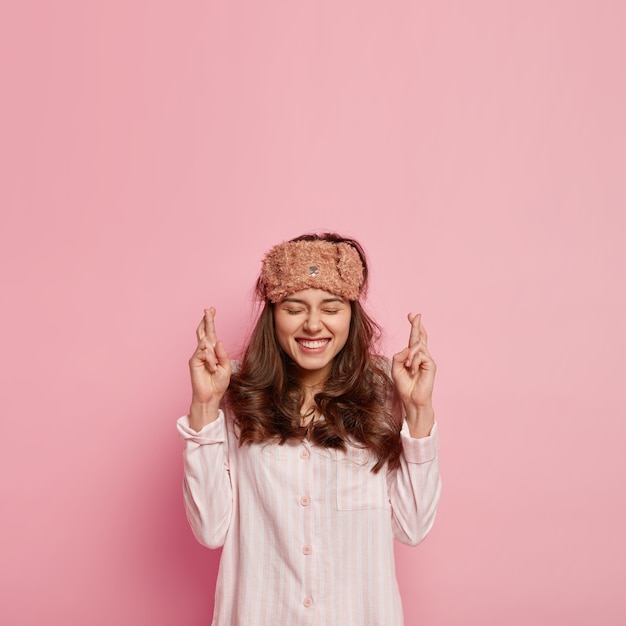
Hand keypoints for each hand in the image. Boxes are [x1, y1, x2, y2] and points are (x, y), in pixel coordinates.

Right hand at [188, 308, 231, 427]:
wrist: (211, 396)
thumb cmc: (219, 383)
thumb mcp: (226, 367)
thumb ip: (223, 354)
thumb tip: (218, 341)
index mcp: (213, 351)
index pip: (211, 333)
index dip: (210, 321)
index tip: (211, 309)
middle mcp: (204, 351)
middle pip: (204, 331)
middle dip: (206, 320)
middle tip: (208, 309)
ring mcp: (198, 355)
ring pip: (206, 343)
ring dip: (213, 355)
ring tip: (214, 367)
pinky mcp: (193, 361)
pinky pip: (204, 352)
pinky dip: (210, 359)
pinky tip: (211, 367)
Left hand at [391, 313, 435, 434]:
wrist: (412, 400)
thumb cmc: (404, 386)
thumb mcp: (396, 369)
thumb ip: (398, 357)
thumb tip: (407, 348)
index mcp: (413, 356)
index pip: (415, 338)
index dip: (414, 326)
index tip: (411, 315)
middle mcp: (421, 356)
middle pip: (419, 337)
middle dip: (416, 325)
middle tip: (415, 314)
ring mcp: (427, 360)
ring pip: (416, 346)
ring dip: (410, 356)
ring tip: (408, 368)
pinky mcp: (431, 365)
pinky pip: (420, 355)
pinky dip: (414, 362)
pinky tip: (413, 370)